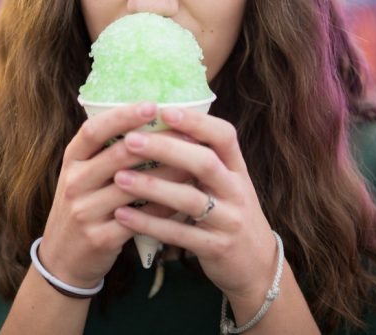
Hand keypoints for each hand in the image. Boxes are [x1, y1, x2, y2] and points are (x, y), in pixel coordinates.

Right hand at [38, 101, 192, 288]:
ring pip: (133, 187)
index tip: (153, 105)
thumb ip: (107, 151)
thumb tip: (152, 118)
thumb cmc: (84, 206)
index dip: (122, 116)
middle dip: (156, 142)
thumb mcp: (84, 175)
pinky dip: (164, 206)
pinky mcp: (100, 238)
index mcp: (72, 160)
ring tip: (195, 163)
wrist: (62, 258)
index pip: (93, 130)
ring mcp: (85, 211)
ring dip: (167, 173)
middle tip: (188, 133)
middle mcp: (74, 183)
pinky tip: (184, 197)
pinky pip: (139, 218)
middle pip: (117, 155)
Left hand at [110, 108, 277, 301]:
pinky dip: (150, 223)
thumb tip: (161, 126)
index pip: (224, 136)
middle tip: (130, 140)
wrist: (256, 265)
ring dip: (152, 187)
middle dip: (166, 149)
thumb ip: (202, 160)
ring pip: (190, 200)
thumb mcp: (226, 184)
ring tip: (119, 177)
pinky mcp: (217, 248)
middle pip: (204, 163)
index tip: (164, 110)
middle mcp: (237, 191)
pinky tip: (124, 215)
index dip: (196, 122)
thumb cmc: (230, 215)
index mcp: (237, 169)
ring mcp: (229, 221)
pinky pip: (180, 234)